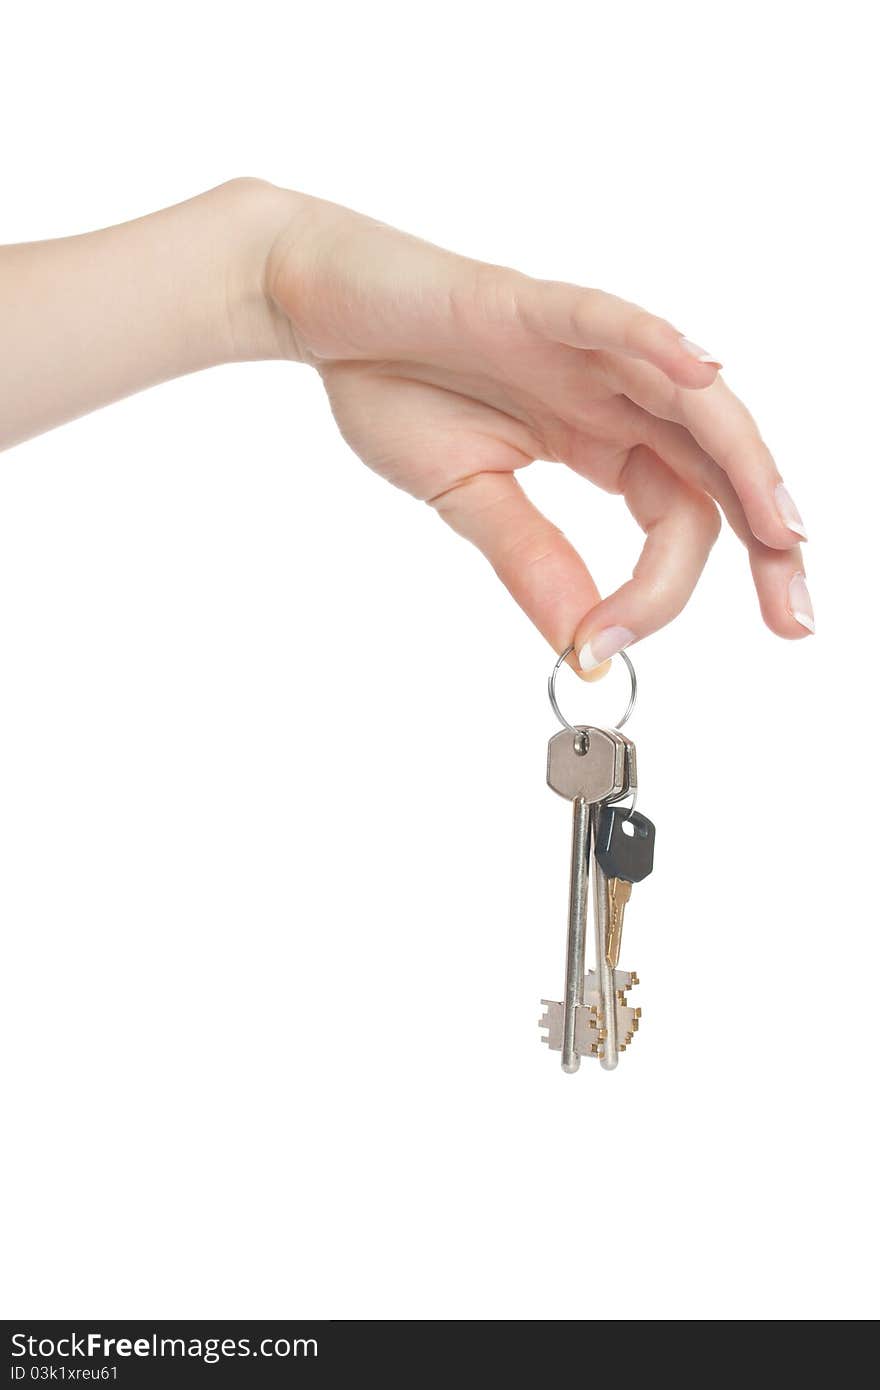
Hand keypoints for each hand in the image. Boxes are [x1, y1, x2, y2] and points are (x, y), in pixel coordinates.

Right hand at [265, 189, 811, 675]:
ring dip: (747, 462)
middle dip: (765, 541)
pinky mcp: (536, 306)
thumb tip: (581, 648)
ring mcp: (583, 350)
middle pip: (714, 467)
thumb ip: (532, 561)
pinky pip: (612, 321)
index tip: (606, 647)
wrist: (326, 314)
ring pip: (692, 401)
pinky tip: (703, 377)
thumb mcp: (469, 500)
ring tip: (783, 531)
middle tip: (793, 615)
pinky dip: (659, 345)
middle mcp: (612, 396)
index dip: (658, 592)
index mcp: (602, 442)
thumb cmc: (394, 388)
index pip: (672, 520)